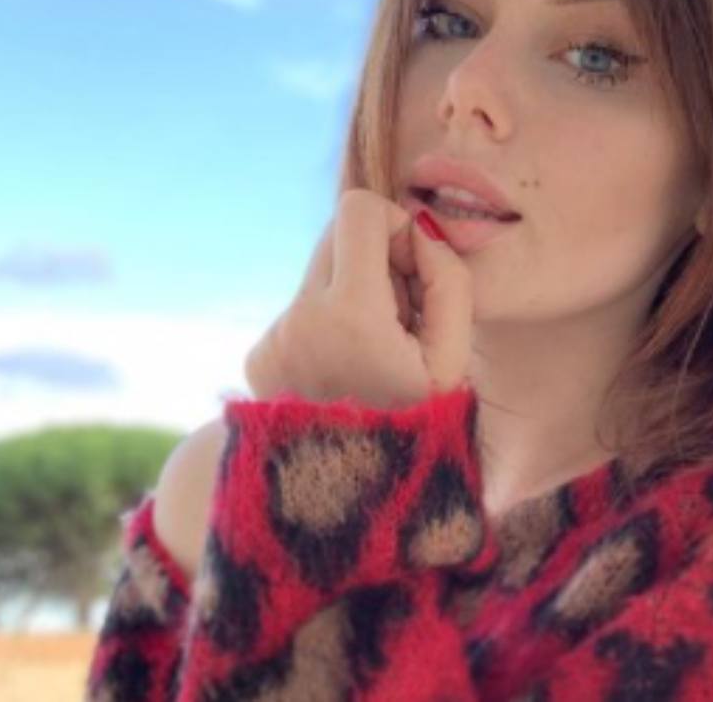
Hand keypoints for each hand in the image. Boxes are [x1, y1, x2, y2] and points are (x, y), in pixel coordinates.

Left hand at [243, 188, 471, 408]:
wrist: (344, 503)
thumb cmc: (416, 428)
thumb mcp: (455, 360)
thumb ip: (450, 281)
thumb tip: (420, 229)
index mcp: (350, 314)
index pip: (358, 210)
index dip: (396, 225)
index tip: (413, 273)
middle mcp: (298, 317)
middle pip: (337, 235)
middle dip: (377, 259)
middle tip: (402, 316)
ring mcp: (272, 336)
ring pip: (321, 274)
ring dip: (355, 294)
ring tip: (375, 353)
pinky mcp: (257, 354)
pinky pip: (302, 310)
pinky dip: (330, 326)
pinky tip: (347, 371)